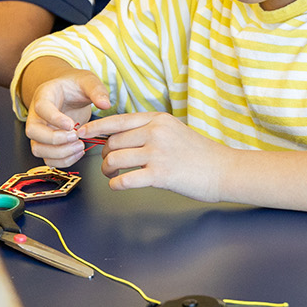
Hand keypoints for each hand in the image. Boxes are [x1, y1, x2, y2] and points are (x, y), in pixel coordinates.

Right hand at [25, 71, 112, 166]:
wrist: (68, 92)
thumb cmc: (74, 86)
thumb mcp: (87, 81)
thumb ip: (96, 90)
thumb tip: (105, 104)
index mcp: (44, 96)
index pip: (41, 108)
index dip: (55, 119)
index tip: (71, 124)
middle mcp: (37, 115)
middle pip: (33, 131)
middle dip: (55, 139)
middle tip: (75, 136)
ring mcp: (40, 132)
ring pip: (38, 149)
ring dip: (59, 153)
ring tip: (79, 146)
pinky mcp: (46, 144)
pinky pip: (48, 158)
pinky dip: (62, 161)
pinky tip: (77, 153)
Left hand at [96, 110, 233, 200]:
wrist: (224, 170)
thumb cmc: (200, 154)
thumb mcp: (175, 130)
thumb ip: (151, 129)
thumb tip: (122, 136)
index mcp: (158, 119)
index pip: (118, 120)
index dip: (96, 127)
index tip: (82, 133)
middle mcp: (156, 132)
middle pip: (113, 142)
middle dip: (105, 155)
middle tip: (108, 165)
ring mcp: (157, 153)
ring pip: (114, 160)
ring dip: (108, 171)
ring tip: (113, 176)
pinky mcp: (160, 175)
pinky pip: (125, 180)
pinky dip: (116, 185)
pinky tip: (119, 186)